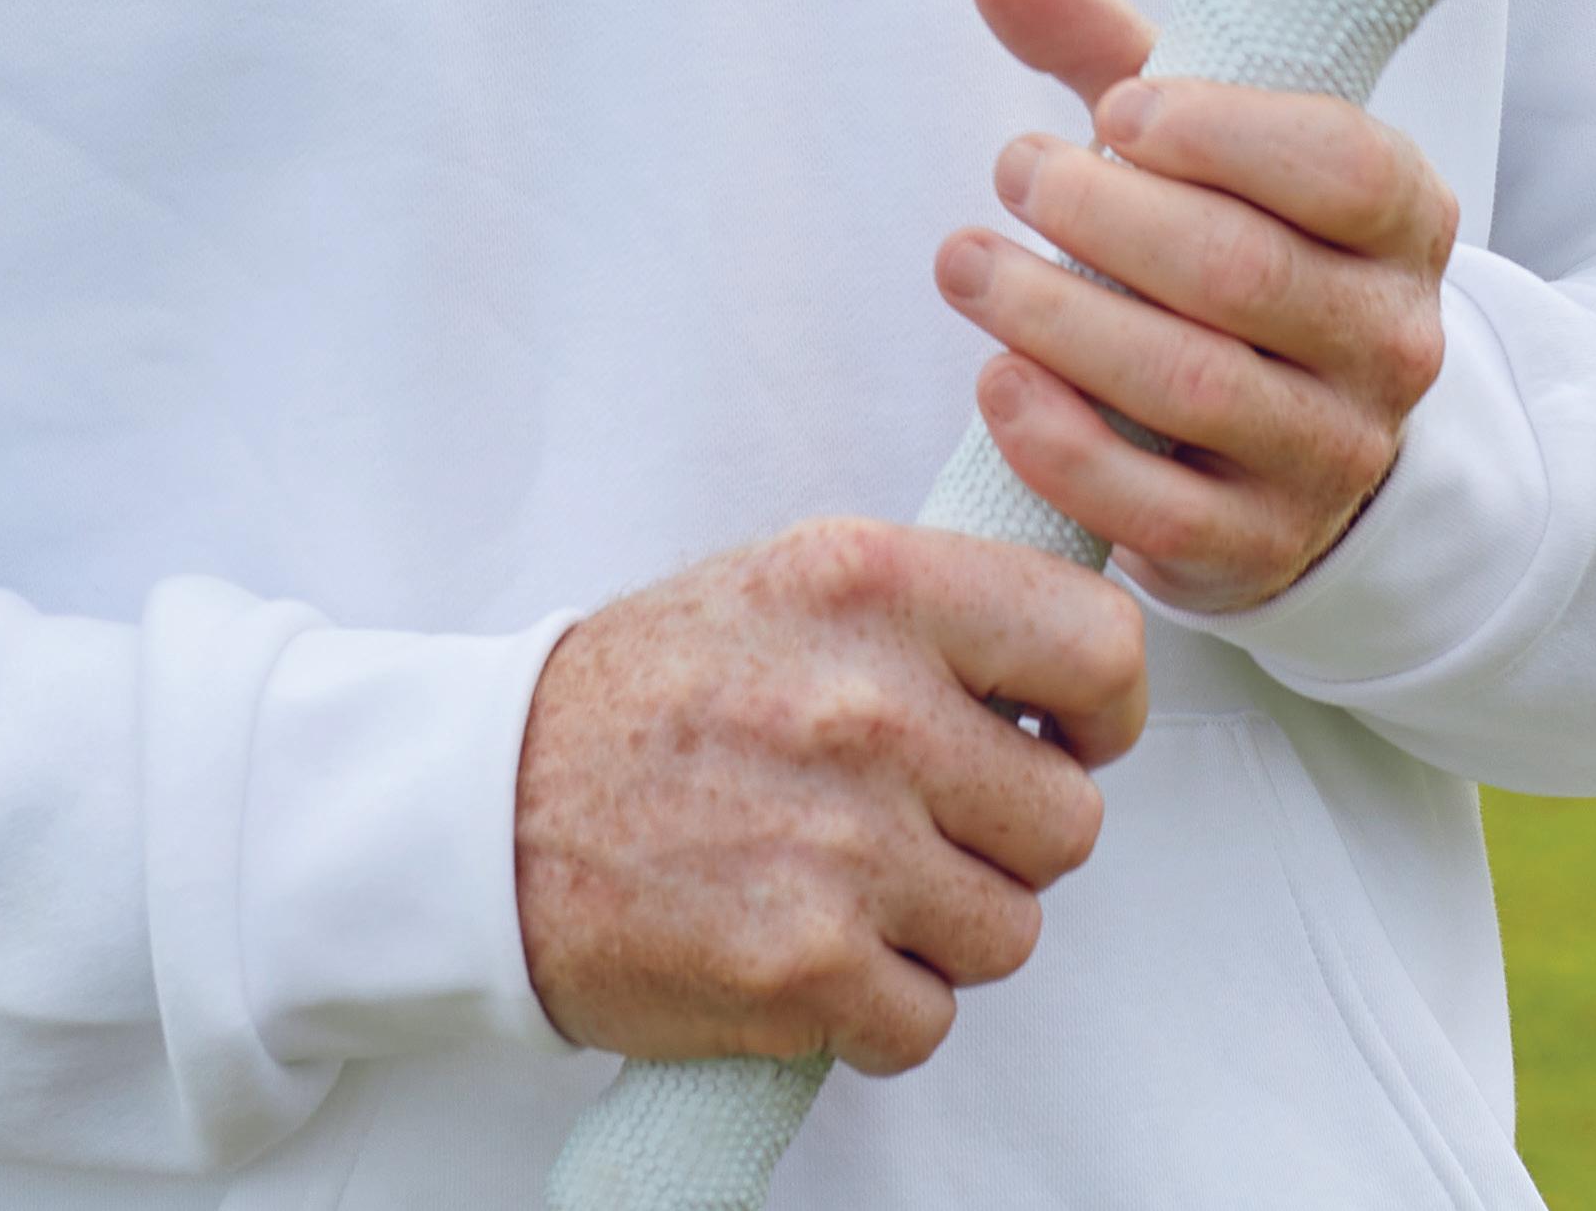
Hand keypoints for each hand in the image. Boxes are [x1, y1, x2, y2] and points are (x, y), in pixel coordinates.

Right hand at [513, 518, 1145, 1073]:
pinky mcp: (806, 964)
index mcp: (874, 582)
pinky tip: (815, 951)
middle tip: (921, 821)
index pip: (1097, 645)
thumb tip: (1068, 665)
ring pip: (1011, 928)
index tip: (1066, 733)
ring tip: (853, 882)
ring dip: (946, 927)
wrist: (493, 806)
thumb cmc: (654, 691)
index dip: (1102, 709)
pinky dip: (880, 1007)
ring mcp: (843, 841)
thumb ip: (933, 607)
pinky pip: (929, 1019)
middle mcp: (870, 703)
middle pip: (1067, 816)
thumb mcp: (795, 578)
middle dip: (1006, 834)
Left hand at [934, 0, 1457, 621]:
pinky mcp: (1258, 548)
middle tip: (1014, 172)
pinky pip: (1157, 507)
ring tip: (966, 262)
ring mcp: (1333, 456)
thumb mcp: (1197, 143)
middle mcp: (1393, 344)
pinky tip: (997, 382)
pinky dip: (1064, 444)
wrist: (1288, 437)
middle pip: (1245, 272)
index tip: (1112, 114)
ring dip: (1059, 317)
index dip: (1222, 133)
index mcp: (1404, 220)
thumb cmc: (1233, 243)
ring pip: (1194, 384)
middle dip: (1105, 216)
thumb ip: (1105, 49)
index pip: (1342, 167)